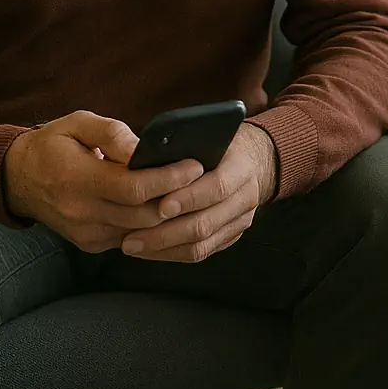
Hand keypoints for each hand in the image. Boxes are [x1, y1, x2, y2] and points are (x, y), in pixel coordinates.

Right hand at [4, 110, 204, 252]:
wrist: (17, 180)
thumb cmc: (52, 145)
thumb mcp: (76, 123)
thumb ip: (111, 133)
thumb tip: (141, 148)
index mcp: (78, 180)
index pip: (134, 188)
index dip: (170, 178)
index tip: (196, 164)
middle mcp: (83, 213)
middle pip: (145, 215)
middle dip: (180, 198)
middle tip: (207, 179)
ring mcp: (88, 234)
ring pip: (144, 233)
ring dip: (172, 216)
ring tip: (198, 192)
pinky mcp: (92, 244)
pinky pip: (133, 239)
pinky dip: (156, 226)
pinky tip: (174, 206)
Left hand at [119, 122, 277, 261]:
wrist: (255, 160)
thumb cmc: (221, 144)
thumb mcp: (208, 135)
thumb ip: (184, 147)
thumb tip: (144, 158)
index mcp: (241, 167)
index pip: (218, 186)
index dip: (189, 198)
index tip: (160, 205)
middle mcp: (245, 197)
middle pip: (206, 223)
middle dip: (166, 233)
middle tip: (133, 236)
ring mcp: (240, 220)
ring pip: (202, 245)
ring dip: (163, 248)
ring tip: (132, 245)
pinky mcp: (231, 236)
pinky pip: (201, 252)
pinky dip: (171, 253)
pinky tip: (148, 249)